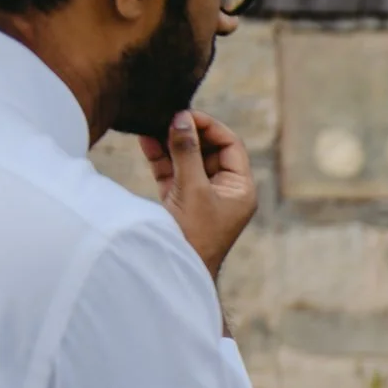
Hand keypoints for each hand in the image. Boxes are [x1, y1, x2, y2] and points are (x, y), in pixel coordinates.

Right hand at [140, 109, 255, 280]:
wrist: (176, 273)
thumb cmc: (193, 237)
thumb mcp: (192, 190)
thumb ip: (186, 152)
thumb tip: (181, 119)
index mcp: (241, 188)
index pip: (231, 145)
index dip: (210, 127)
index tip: (186, 115)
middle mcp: (226, 191)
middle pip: (209, 150)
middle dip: (188, 133)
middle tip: (166, 117)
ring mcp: (203, 196)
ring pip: (189, 161)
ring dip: (171, 144)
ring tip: (151, 124)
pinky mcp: (182, 202)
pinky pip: (173, 173)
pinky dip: (161, 159)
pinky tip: (146, 140)